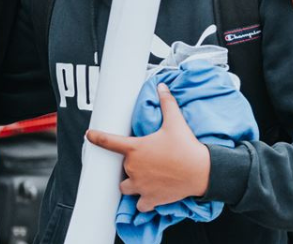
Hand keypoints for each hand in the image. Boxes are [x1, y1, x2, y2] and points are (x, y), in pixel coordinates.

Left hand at [86, 84, 210, 212]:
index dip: (96, 137)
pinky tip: (147, 198)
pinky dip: (142, 203)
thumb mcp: (176, 123)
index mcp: (134, 149)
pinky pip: (139, 205)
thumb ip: (167, 104)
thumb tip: (162, 86)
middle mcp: (133, 168)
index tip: (89, 135)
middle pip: (120, 168)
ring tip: (141, 181)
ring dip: (130, 184)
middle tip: (142, 162)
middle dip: (128, 166)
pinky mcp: (150, 199)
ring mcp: (140, 186)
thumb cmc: (187, 147)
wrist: (203, 171)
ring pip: (125, 188)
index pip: (108, 141)